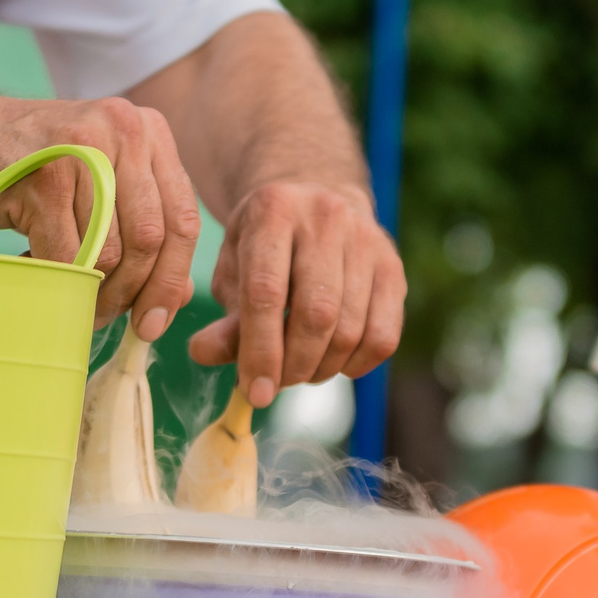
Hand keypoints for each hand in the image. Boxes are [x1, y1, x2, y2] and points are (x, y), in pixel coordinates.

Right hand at [0, 93, 201, 336]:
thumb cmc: (28, 162)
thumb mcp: (96, 185)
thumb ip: (140, 229)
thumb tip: (178, 297)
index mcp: (147, 131)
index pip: (183, 219)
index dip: (173, 278)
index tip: (155, 321)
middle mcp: (124, 131)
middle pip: (152, 239)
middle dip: (135, 294)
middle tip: (110, 321)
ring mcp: (83, 151)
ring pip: (111, 254)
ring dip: (94, 294)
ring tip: (73, 299)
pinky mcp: (44, 177)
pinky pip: (67, 256)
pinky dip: (60, 282)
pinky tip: (44, 278)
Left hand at [187, 181, 399, 409]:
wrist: (315, 204)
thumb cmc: (264, 251)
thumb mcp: (234, 272)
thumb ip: (225, 317)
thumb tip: (203, 354)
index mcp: (273, 211)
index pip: (266, 293)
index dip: (260, 351)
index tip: (255, 393)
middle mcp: (325, 217)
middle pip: (316, 314)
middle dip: (294, 366)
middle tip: (278, 385)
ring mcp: (366, 239)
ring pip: (351, 329)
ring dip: (323, 368)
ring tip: (301, 372)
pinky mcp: (393, 266)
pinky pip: (383, 335)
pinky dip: (357, 365)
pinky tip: (335, 364)